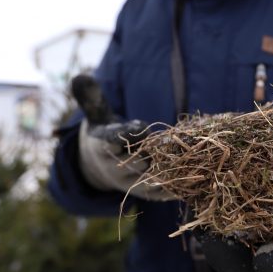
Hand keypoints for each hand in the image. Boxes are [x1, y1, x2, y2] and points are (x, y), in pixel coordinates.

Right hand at [72, 75, 175, 201]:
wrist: (100, 165)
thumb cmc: (104, 133)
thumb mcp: (96, 116)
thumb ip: (91, 97)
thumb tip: (79, 77)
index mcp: (101, 147)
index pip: (112, 140)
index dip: (127, 133)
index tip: (140, 126)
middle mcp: (114, 168)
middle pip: (133, 163)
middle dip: (150, 155)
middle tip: (168, 146)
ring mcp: (129, 183)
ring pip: (148, 181)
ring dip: (166, 175)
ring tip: (187, 168)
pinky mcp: (143, 193)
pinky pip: (159, 195)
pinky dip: (174, 190)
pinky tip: (193, 184)